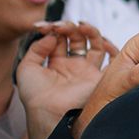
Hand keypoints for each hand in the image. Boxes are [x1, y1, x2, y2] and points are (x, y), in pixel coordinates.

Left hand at [16, 22, 117, 138]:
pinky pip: (111, 58)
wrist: (49, 112)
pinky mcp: (98, 76)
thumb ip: (36, 47)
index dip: (53, 28)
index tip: (45, 27)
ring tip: (79, 26)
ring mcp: (86, 69)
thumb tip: (51, 35)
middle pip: (76, 37)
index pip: (59, 38)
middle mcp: (72, 65)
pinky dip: (109, 45)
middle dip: (68, 27)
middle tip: (60, 27)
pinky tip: (99, 38)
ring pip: (94, 42)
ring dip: (88, 30)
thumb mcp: (26, 68)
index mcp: (56, 63)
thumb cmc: (35, 95)